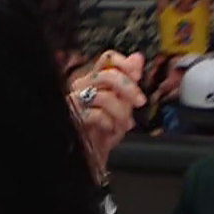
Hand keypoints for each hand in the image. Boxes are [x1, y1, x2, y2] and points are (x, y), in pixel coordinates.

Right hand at [69, 50, 146, 176]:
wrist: (91, 156)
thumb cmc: (103, 132)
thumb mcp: (122, 106)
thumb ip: (128, 82)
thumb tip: (137, 58)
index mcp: (94, 80)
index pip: (107, 58)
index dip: (125, 63)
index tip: (138, 75)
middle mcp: (82, 86)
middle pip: (108, 74)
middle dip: (129, 89)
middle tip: (139, 102)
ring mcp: (76, 100)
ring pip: (104, 95)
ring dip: (120, 112)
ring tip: (123, 124)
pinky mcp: (73, 116)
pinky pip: (96, 113)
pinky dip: (109, 122)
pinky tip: (110, 129)